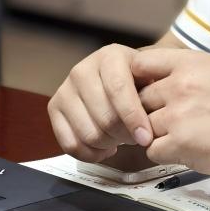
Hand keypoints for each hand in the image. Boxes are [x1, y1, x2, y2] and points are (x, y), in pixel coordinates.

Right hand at [47, 43, 152, 161]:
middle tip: (136, 138)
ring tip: (121, 139)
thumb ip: (155, 92)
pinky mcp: (54, 107)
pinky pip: (70, 144)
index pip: (119, 90)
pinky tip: (104, 148)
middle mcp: (82, 70)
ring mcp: (65, 89)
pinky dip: (90, 154)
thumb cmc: (137, 78)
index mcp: (110, 56)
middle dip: (125, 135)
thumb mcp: (151, 76)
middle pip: (104, 117)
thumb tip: (156, 120)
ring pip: (88, 134)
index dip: (133, 118)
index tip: (146, 137)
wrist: (117, 74)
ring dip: (109, 145)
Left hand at [134, 48, 209, 176]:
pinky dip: (166, 153)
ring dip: (158, 134)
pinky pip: (152, 150)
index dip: (139, 79)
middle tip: (172, 120)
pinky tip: (187, 149)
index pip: (142, 63)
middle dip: (151, 111)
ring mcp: (179, 114)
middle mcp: (181, 85)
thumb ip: (189, 69)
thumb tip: (162, 75)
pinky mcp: (180, 142)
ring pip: (144, 126)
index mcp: (191, 63)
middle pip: (140, 98)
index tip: (145, 90)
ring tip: (185, 136)